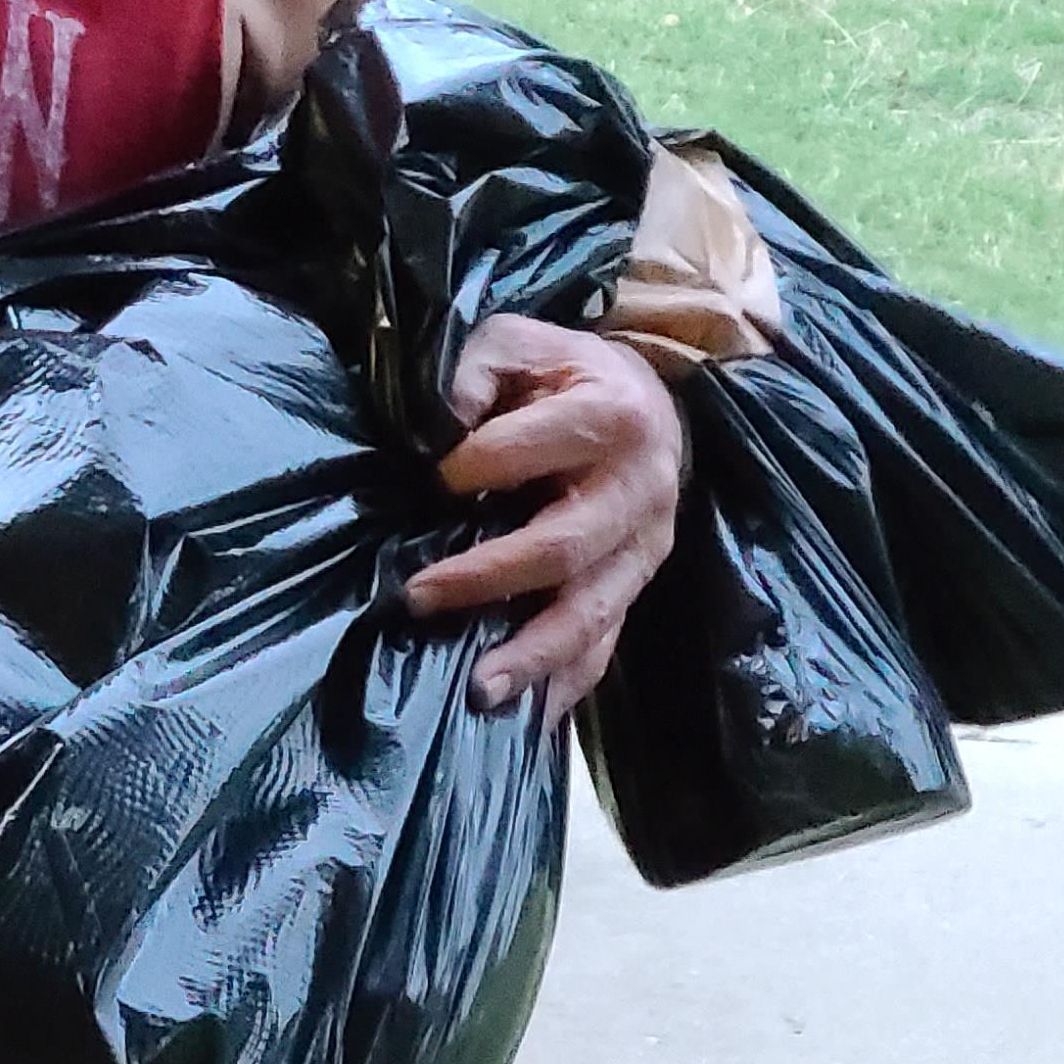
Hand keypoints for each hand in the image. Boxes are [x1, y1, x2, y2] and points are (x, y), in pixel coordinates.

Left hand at [404, 314, 683, 725]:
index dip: (471, 468)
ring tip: (478, 690)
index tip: (426, 483)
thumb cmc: (563, 373)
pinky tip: (530, 718)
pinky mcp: (639, 585)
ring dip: (533, 654)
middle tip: (416, 599)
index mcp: (613, 415)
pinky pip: (608, 644)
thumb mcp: (519, 345)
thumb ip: (476, 370)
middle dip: (487, 578)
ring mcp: (647, 546)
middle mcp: (642, 487)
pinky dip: (568, 682)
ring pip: (592, 611)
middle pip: (563, 546)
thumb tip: (437, 419)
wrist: (647, 398)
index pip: (528, 451)